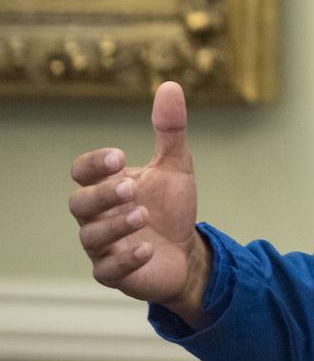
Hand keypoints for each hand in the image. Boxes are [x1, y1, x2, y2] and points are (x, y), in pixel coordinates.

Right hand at [68, 81, 209, 326]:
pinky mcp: (115, 274)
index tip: (119, 156)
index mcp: (106, 185)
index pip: (82, 171)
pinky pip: (109, 270)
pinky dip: (126, 258)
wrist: (187, 252)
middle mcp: (97, 216)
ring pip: (91, 237)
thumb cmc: (171, 207)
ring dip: (115, 225)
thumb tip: (171, 85)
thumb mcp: (176, 165)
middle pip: (79, 203)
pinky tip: (146, 248)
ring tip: (142, 214)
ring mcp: (103, 247)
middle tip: (131, 187)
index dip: (94, 163)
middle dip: (102, 194)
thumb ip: (170, 129)